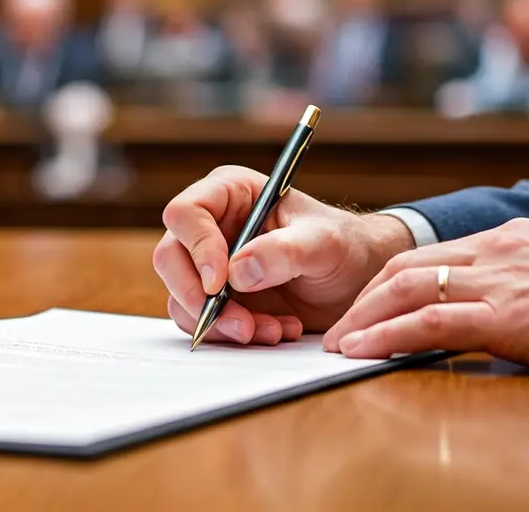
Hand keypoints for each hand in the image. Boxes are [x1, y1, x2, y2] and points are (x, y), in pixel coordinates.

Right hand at [152, 165, 415, 345]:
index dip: (197, 247)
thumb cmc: (344, 247)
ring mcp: (210, 265)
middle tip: (241, 324)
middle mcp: (212, 227)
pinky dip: (233, 335)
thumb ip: (284, 252)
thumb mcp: (324, 244)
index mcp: (231, 193)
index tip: (220, 282)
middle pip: (171, 258)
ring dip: (222, 323)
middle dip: (200, 298)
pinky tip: (276, 330)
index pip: (186, 213)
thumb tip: (237, 271)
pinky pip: (202, 321)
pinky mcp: (217, 299)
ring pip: (182, 296)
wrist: (357, 282)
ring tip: (274, 330)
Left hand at [325, 218, 528, 371]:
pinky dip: (390, 334)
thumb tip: (483, 306)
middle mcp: (495, 251)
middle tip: (338, 328)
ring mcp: (499, 280)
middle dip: (364, 300)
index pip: (428, 255)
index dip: (387, 281)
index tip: (364, 304)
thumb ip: (513, 281)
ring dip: (366, 318)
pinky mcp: (508, 315)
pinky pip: (432, 321)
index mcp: (505, 239)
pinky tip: (366, 350)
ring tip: (339, 345)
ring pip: (409, 290)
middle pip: (406, 268)